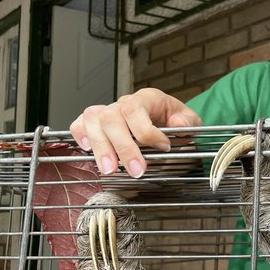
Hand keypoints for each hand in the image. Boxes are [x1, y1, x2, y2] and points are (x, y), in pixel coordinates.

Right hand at [69, 88, 200, 177]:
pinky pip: (79, 123)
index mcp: (148, 98)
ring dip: (101, 147)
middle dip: (123, 147)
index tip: (162, 148)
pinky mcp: (96, 123)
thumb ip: (188, 122)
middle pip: (112, 118)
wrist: (166, 120)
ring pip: (93, 121)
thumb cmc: (174, 120)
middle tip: (135, 171)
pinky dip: (80, 135)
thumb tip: (178, 124)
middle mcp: (124, 102)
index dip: (147, 131)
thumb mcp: (190, 120)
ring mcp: (108, 111)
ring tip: (110, 170)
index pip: (136, 109)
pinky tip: (88, 150)